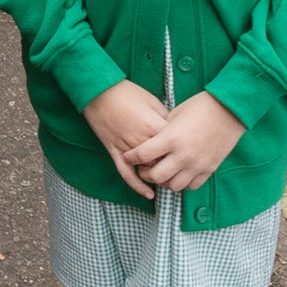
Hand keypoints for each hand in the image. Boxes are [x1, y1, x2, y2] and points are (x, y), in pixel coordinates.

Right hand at [82, 82, 172, 200]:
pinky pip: (127, 174)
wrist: (98, 91)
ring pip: (148, 170)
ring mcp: (127, 148)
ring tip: (170, 178)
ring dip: (159, 176)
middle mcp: (142, 142)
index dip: (182, 148)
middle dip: (173, 165)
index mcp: (154, 127)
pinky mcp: (115, 152)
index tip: (189, 149)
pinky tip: (149, 195)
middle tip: (182, 166)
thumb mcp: (152, 100)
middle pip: (164, 161)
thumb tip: (175, 130)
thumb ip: (165, 117)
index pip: (175, 147)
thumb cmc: (126, 92)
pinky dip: (137, 186)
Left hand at [125, 92, 245, 193]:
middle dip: (145, 174)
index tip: (128, 156)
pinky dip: (183, 182)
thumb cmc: (200, 106)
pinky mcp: (209, 169)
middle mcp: (183, 155)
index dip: (131, 157)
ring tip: (162, 172)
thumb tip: (151, 141)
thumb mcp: (175, 114)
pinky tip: (179, 173)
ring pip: (174, 186)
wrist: (229, 109)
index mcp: (170, 138)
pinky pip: (192, 186)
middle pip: (156, 177)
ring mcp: (197, 165)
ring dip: (164, 181)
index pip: (142, 155)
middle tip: (144, 168)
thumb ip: (162, 131)